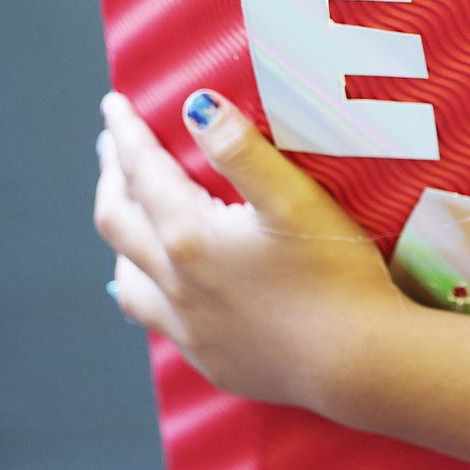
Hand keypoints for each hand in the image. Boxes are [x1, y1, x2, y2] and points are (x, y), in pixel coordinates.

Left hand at [92, 89, 406, 409]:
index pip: (143, 172)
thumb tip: (196, 106)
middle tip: (111, 149)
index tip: (112, 106)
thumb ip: (242, 150)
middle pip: (119, 222)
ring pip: (128, 278)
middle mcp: (175, 284)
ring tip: (129, 215)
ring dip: (122, 237)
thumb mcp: (296, 199)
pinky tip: (165, 288)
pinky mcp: (210, 358)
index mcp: (191, 237)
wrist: (357, 363)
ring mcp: (189, 328)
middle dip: (111, 179)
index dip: (125, 134)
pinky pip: (158, 320)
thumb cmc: (336, 275)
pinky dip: (148, 289)